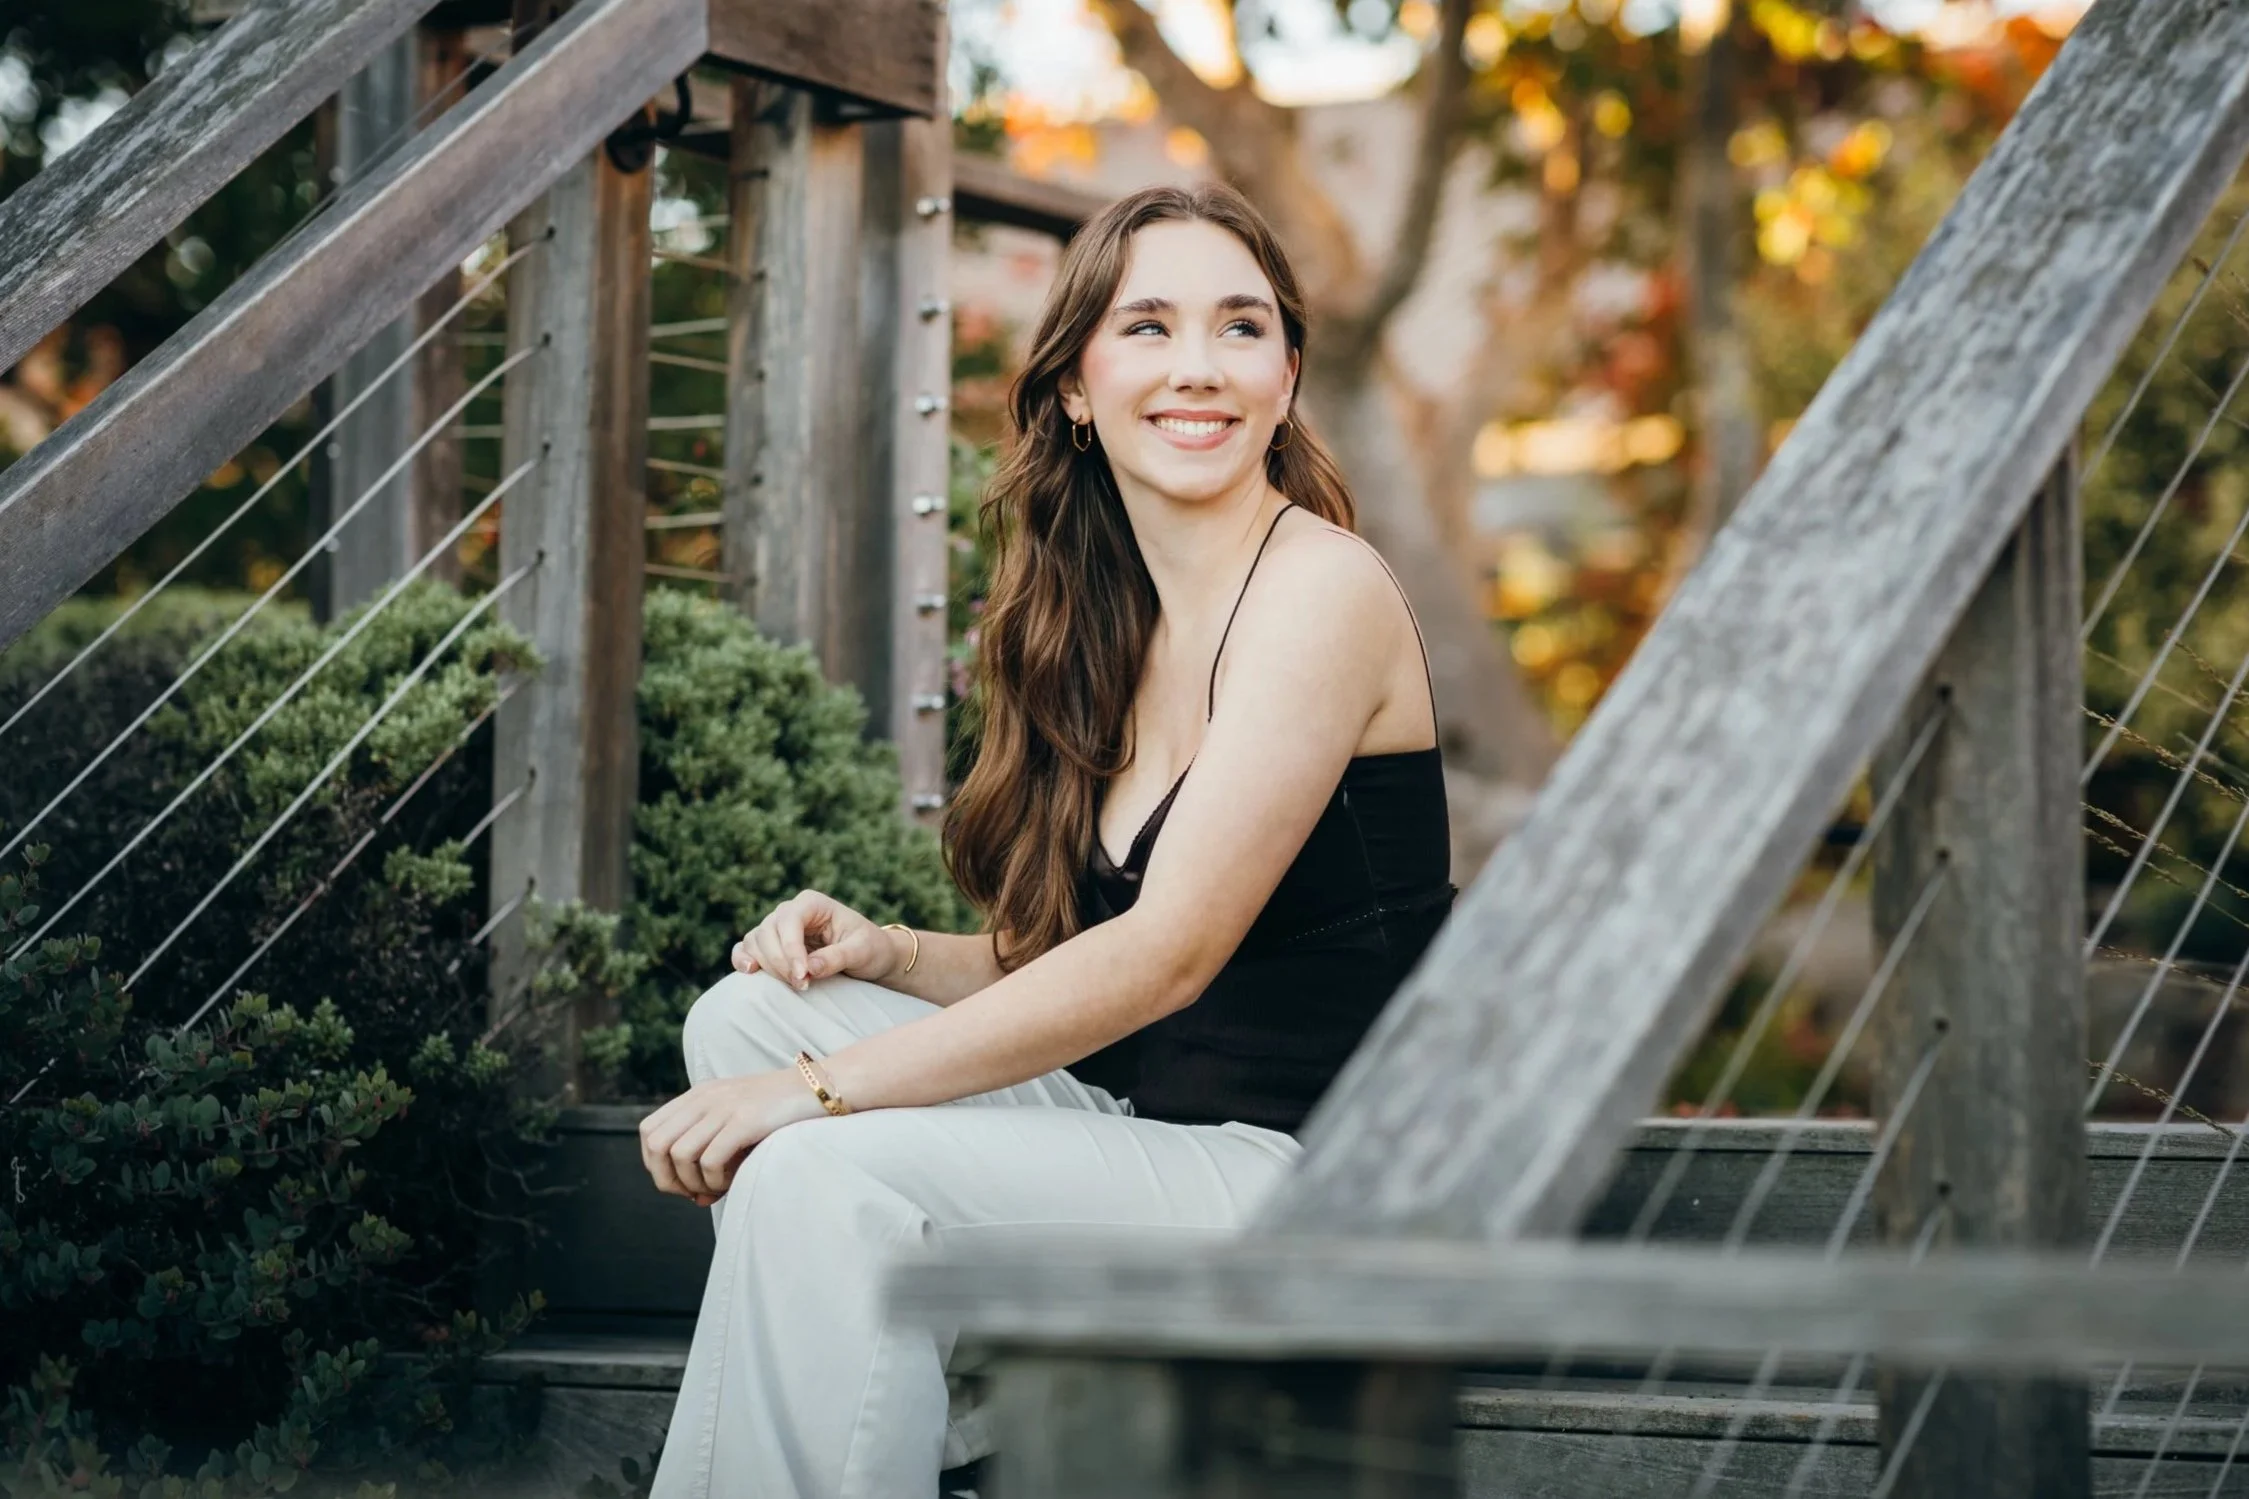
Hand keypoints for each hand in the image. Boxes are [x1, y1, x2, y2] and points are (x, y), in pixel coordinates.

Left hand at [638, 1070, 826, 1204]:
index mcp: (699, 1095)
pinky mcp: (745, 1120)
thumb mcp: (737, 1119)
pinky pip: (710, 1160)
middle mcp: (705, 1098)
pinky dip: (716, 1181)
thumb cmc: (781, 1113)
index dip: (656, 1164)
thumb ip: (712, 1148)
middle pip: (657, 1145)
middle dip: (668, 1179)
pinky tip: (734, 1181)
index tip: (682, 1182)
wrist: (820, 1088)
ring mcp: (724, 1108)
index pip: (650, 1131)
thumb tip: (695, 1197)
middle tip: (695, 1193)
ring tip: (718, 1188)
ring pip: (679, 1155)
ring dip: (694, 1182)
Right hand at [731, 890, 899, 989]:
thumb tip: (810, 968)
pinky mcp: (770, 946)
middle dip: (781, 962)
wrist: (870, 958)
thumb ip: (837, 957)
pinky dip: (743, 959)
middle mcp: (790, 911)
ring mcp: (777, 927)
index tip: (803, 976)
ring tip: (793, 985)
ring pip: (756, 942)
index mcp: (813, 903)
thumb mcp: (862, 951)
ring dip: (768, 966)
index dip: (791, 949)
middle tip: (803, 986)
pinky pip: (747, 949)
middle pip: (768, 932)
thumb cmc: (870, 949)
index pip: (790, 921)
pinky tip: (749, 972)